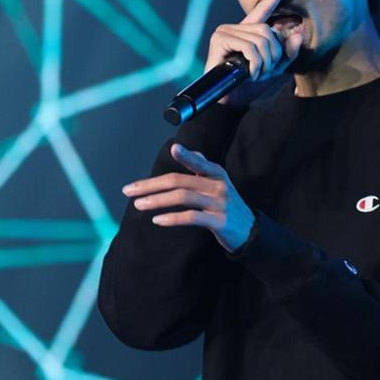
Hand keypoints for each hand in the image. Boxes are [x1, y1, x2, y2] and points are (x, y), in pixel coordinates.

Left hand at [122, 143, 254, 252]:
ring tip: (138, 204)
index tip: (174, 149)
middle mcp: (218, 185)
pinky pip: (191, 217)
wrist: (249, 231)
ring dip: (157, 201)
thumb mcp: (218, 183)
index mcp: (216, 173)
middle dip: (151, 185)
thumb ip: (202, 167)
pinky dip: (172, 218)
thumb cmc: (227, 205)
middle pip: (179, 181)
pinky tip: (157, 220)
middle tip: (130, 190)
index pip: (197, 162)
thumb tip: (184, 150)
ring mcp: (219, 203)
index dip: (186, 155)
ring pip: (182, 197)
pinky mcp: (218, 221)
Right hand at [206, 0, 304, 104]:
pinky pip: (249, 47)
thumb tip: (297, 35)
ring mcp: (225, 31)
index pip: (263, 9)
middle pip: (266, 30)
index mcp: (246, 31)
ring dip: (264, 61)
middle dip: (273, 53)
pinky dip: (255, 63)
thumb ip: (286, 53)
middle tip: (267, 71)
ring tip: (257, 74)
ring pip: (259, 39)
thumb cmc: (247, 83)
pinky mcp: (219, 39)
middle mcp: (234, 27)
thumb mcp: (273, 68)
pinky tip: (250, 73)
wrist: (227, 98)